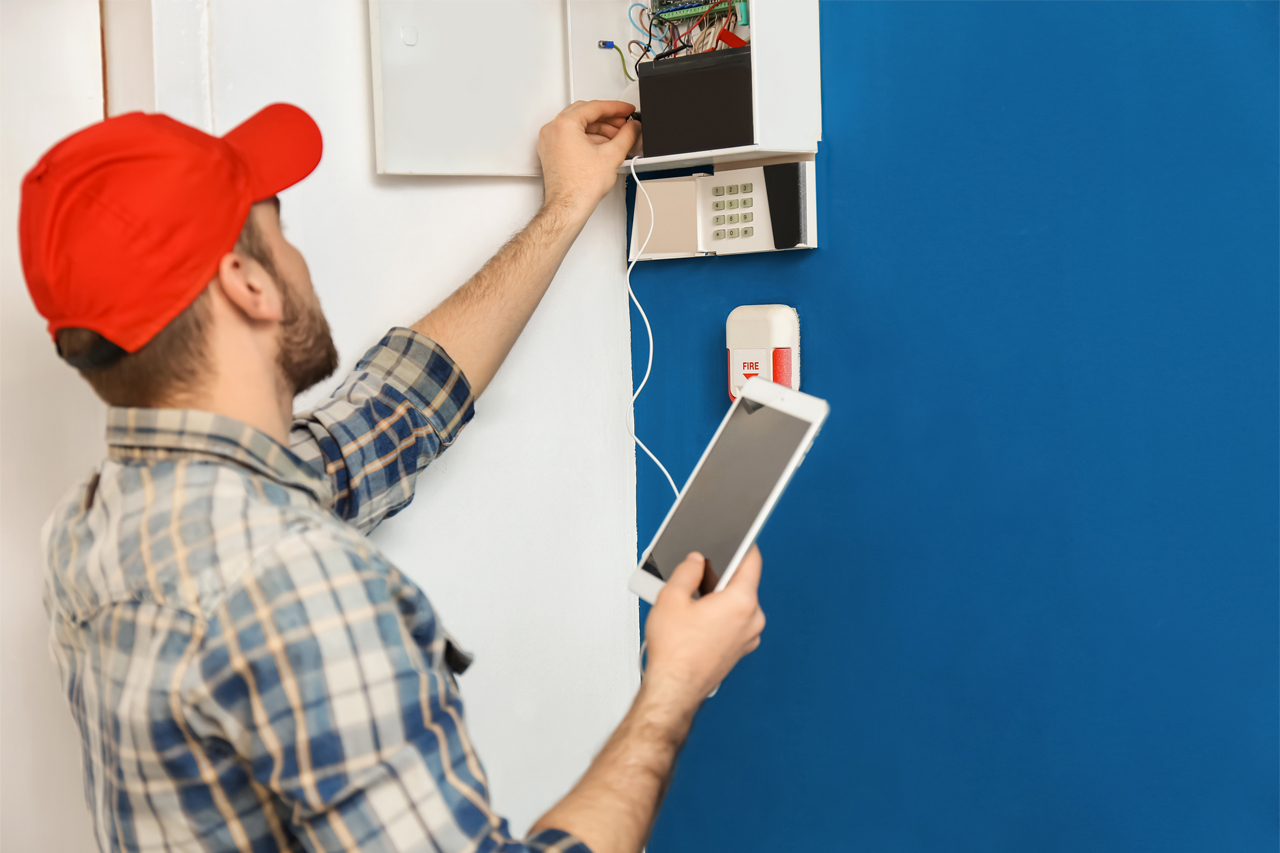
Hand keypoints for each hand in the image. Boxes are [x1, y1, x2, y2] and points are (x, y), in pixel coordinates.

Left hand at [537, 100, 640, 216]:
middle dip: (607, 118)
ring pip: (578, 125)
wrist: (568, 208)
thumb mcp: (612, 155)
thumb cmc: (580, 187)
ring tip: (617, 137)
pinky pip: (571, 137)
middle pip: (585, 113)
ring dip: (599, 129)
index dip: (616, 108)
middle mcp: (553, 130)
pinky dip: (588, 138)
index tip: (627, 110)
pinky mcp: (551, 152)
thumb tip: (633, 127)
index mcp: (564, 125)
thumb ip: (627, 135)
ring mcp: (549, 141)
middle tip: (624, 123)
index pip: (594, 107)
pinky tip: (603, 146)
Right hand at [642, 546, 765, 704]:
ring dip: (718, 598)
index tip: (739, 535)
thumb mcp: (671, 598)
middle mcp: (752, 619)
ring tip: (690, 605)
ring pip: (737, 604)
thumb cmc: (675, 653)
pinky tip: (696, 621)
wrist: (674, 690)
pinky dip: (719, 616)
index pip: (751, 560)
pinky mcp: (740, 649)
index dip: (743, 543)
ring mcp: (748, 637)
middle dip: (720, 576)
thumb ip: (686, 571)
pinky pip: (734, 622)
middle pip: (742, 583)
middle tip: (696, 577)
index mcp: (741, 602)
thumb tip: (695, 562)